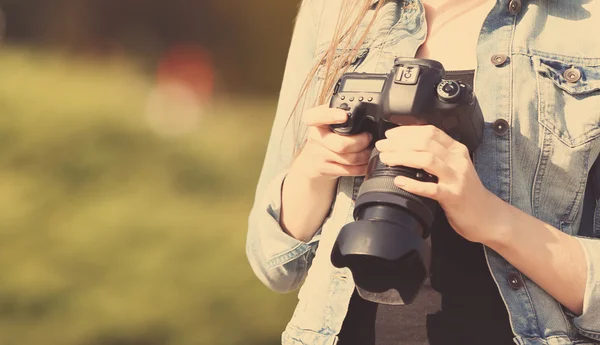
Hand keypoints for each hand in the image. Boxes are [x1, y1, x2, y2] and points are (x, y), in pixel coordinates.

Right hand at [290, 105, 372, 180]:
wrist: (311, 160)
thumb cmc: (326, 136)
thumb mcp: (329, 121)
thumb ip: (341, 113)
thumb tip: (365, 111)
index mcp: (316, 121)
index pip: (315, 116)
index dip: (330, 116)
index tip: (344, 116)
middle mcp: (315, 137)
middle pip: (341, 144)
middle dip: (361, 142)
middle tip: (368, 138)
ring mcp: (318, 155)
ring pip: (348, 158)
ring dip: (364, 156)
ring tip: (369, 150)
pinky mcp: (324, 169)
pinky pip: (348, 170)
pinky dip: (362, 167)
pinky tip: (365, 163)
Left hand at [375, 125, 503, 243]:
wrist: (486, 216)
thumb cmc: (466, 191)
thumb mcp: (454, 167)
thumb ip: (438, 155)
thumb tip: (408, 146)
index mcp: (456, 150)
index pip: (430, 132)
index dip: (407, 130)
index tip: (390, 134)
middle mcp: (457, 160)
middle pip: (425, 142)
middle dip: (399, 142)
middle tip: (382, 145)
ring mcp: (456, 178)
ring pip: (427, 160)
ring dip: (402, 157)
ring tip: (386, 158)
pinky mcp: (453, 196)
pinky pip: (431, 188)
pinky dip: (412, 184)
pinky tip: (398, 181)